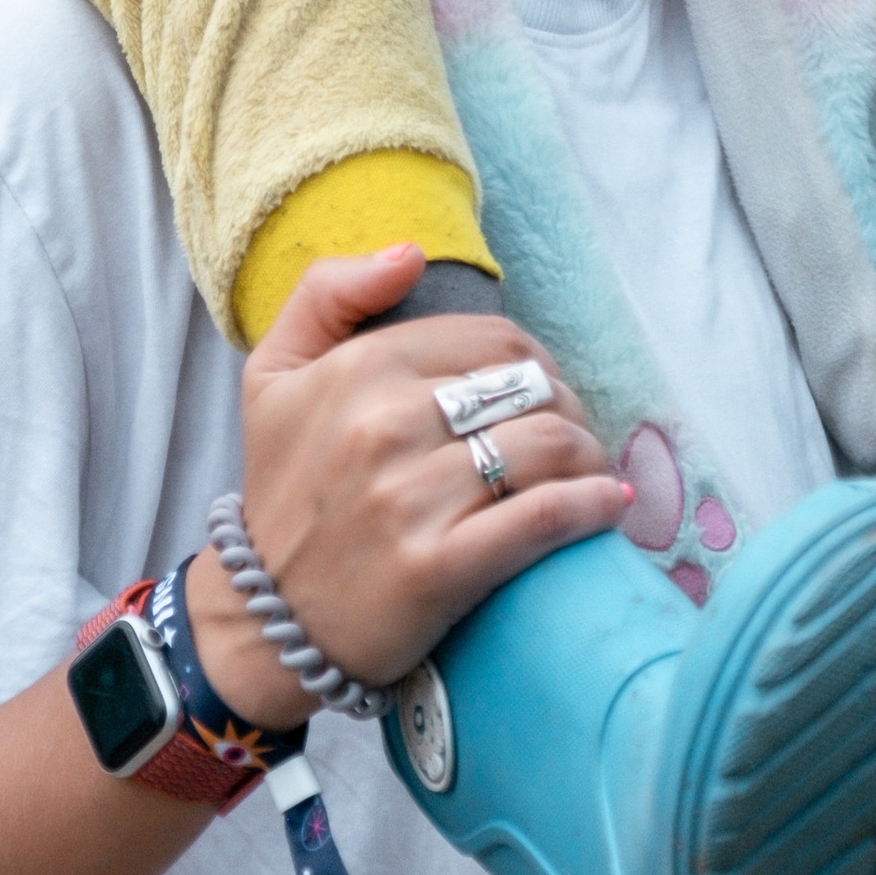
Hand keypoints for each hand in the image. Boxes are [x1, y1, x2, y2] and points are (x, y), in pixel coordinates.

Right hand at [201, 247, 629, 725]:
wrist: (268, 620)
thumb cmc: (284, 491)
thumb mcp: (273, 377)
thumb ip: (327, 293)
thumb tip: (410, 254)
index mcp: (356, 371)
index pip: (494, 339)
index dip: (535, 361)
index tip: (540, 394)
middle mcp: (383, 427)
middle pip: (532, 389)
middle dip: (568, 408)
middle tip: (570, 438)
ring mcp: (411, 500)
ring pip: (551, 447)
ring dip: (590, 457)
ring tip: (590, 473)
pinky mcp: (439, 568)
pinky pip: (547, 515)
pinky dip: (594, 505)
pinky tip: (608, 504)